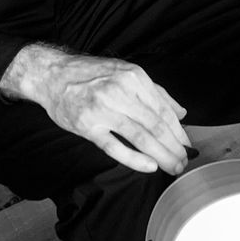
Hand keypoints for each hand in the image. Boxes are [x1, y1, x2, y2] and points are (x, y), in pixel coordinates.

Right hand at [0, 43, 191, 175]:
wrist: (52, 74)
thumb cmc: (90, 74)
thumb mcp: (126, 73)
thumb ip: (156, 93)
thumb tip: (181, 113)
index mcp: (133, 78)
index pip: (164, 111)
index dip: (179, 132)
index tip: (187, 146)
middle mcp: (120, 92)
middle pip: (156, 126)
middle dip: (174, 148)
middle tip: (183, 163)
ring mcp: (103, 110)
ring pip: (140, 138)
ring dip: (161, 156)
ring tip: (172, 168)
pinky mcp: (87, 126)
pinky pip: (115, 147)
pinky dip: (135, 159)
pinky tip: (149, 166)